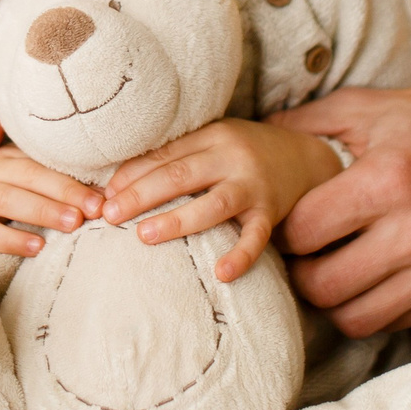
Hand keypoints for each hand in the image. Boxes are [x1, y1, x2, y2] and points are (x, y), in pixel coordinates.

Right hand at [0, 145, 103, 254]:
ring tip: (73, 223)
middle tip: (95, 208)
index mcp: (12, 154)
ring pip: (8, 198)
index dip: (74, 176)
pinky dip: (13, 239)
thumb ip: (55, 178)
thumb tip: (104, 189)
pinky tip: (37, 247)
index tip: (104, 193)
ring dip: (43, 210)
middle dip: (65, 191)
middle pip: (29, 174)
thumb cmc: (3, 193)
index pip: (45, 160)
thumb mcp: (25, 177)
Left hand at [102, 119, 341, 282]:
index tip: (103, 195)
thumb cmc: (244, 153)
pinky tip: (222, 273)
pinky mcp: (272, 213)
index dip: (130, 175)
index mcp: (211, 135)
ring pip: (212, 204)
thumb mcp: (212, 143)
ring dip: (176, 220)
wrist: (306, 157)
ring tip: (143, 236)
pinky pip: (255, 237)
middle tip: (109, 215)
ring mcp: (253, 186)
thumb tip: (117, 182)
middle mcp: (231, 157)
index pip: (163, 155)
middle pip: (179, 175)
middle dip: (140, 195)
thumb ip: (175, 156)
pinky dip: (240, 256)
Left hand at [274, 81, 410, 335]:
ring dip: (333, 298)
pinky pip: (395, 322)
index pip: (303, 233)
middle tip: (301, 254)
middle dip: (300, 273)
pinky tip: (369, 275)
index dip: (282, 232)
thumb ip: (303, 125)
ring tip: (330, 268)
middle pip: (323, 286)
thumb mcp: (365, 107)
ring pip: (356, 318)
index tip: (283, 224)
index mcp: (390, 178)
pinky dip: (372, 306)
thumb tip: (248, 138)